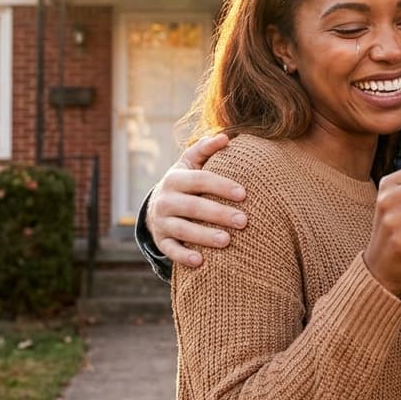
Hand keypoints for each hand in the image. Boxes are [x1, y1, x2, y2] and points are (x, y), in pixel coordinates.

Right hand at [146, 133, 246, 267]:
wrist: (157, 207)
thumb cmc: (184, 183)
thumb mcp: (190, 163)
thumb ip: (205, 149)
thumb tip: (225, 137)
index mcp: (175, 178)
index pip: (200, 180)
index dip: (221, 186)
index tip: (244, 194)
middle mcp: (165, 200)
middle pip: (194, 207)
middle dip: (219, 214)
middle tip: (244, 221)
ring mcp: (161, 222)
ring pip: (183, 229)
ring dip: (204, 236)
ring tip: (227, 241)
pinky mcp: (161, 241)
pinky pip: (171, 250)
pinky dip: (184, 256)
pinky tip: (200, 262)